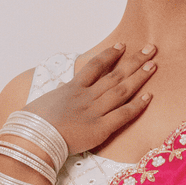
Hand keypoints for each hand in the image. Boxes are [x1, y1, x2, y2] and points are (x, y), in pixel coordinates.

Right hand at [25, 41, 156, 157]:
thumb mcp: (43, 103)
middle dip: (134, 61)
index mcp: (72, 89)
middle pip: (114, 74)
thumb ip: (57, 98)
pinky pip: (122, 115)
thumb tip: (59, 93)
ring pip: (121, 90)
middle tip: (150, 48)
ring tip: (153, 65)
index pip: (94, 66)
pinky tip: (149, 96)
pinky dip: (136, 106)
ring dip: (139, 77)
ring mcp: (94, 112)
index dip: (110, 55)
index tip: (122, 46)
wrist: (32, 138)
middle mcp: (86, 97)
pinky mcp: (99, 130)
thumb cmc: (32, 124)